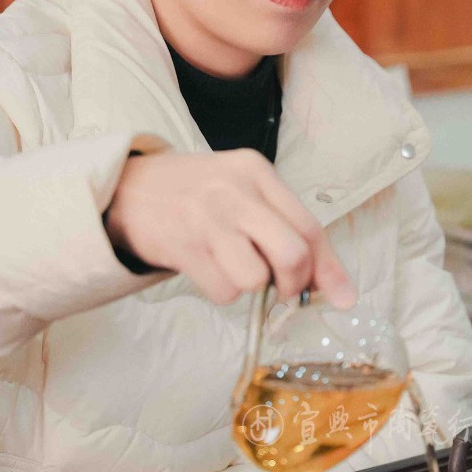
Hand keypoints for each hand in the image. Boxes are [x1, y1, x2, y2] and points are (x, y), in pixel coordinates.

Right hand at [105, 148, 356, 307]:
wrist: (126, 188)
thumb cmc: (196, 193)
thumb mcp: (241, 191)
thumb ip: (282, 226)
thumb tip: (330, 287)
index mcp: (257, 172)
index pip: (310, 226)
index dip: (330, 269)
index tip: (344, 299)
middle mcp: (236, 191)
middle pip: (292, 254)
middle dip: (293, 284)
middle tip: (280, 287)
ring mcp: (208, 218)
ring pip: (256, 278)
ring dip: (250, 286)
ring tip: (231, 265)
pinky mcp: (184, 245)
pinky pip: (223, 290)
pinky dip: (221, 290)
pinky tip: (206, 267)